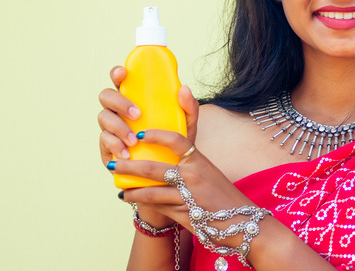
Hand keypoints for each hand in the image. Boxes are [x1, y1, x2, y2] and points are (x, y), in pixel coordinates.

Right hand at [97, 65, 198, 165]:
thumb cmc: (175, 141)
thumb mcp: (186, 125)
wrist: (169, 170)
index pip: (121, 80)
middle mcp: (119, 110)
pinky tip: (126, 154)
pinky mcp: (107, 147)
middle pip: (106, 96)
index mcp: (135, 98)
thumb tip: (184, 88)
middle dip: (119, 102)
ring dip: (118, 128)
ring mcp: (111, 127)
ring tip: (134, 141)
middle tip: (137, 114)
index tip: (123, 73)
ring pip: (103, 118)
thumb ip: (189, 107)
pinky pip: (103, 141)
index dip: (117, 73)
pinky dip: (114, 146)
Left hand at [109, 130, 252, 244]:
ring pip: (151, 191)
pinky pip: (157, 206)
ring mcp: (188, 197)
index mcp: (200, 161)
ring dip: (131, 187)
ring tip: (118, 182)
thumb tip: (166, 144)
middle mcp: (194, 177)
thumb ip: (188, 159)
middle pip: (154, 168)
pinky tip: (130, 197)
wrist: (240, 221)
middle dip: (129, 165)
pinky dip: (141, 201)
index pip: (177, 140)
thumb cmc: (222, 194)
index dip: (156, 134)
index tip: (139, 134)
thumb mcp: (209, 171)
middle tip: (114, 162)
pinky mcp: (184, 214)